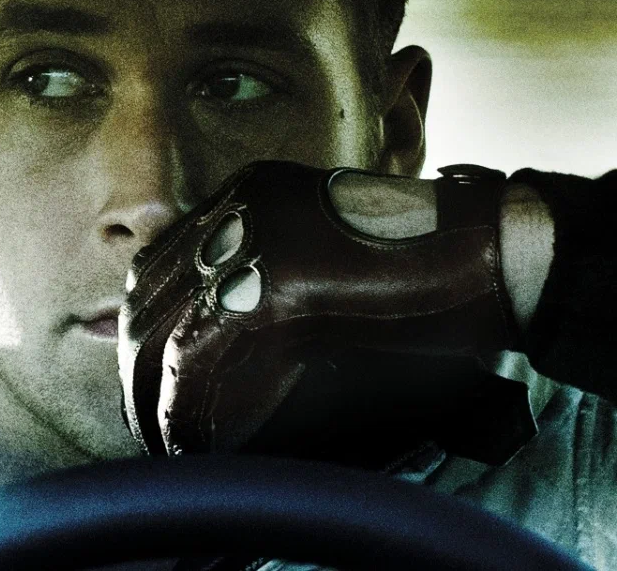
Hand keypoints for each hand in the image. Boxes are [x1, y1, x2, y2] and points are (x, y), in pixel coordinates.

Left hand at [117, 160, 523, 456]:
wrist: (495, 252)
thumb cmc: (420, 269)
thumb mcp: (320, 264)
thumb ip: (261, 288)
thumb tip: (199, 353)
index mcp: (247, 194)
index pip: (163, 263)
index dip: (146, 325)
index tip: (149, 376)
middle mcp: (238, 204)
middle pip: (150, 293)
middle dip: (138, 365)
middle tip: (148, 418)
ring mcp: (254, 237)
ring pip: (164, 327)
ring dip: (154, 394)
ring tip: (164, 440)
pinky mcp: (276, 283)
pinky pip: (200, 355)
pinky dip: (185, 406)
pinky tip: (187, 439)